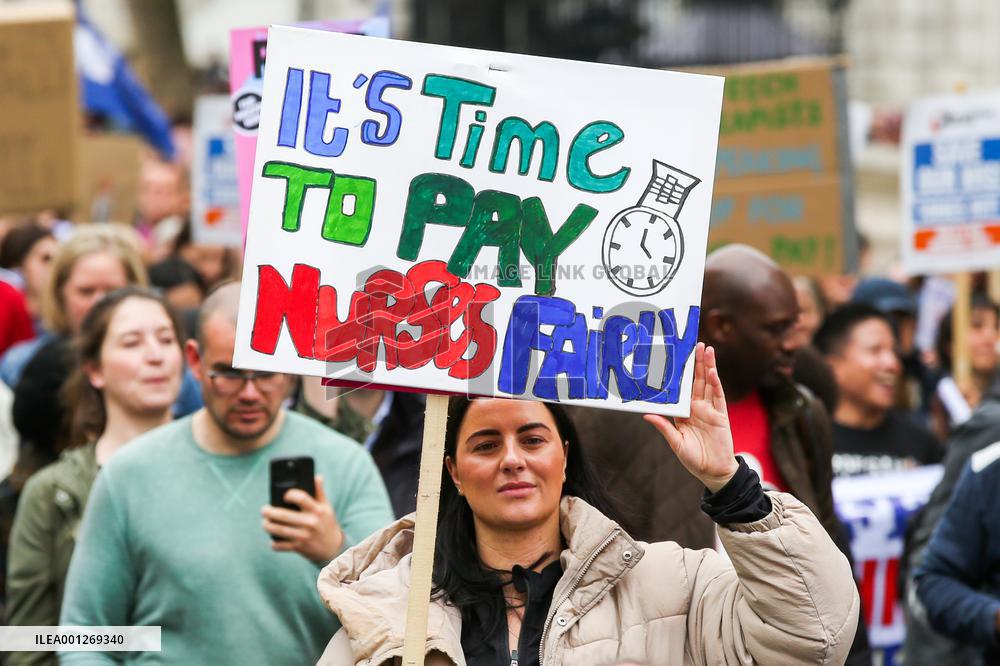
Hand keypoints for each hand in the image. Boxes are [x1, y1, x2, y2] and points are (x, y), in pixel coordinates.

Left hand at [262, 475, 343, 563]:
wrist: (333, 548)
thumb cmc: (327, 523)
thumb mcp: (326, 507)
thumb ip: (320, 492)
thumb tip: (317, 476)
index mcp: (316, 510)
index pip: (301, 498)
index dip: (290, 495)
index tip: (284, 495)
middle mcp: (310, 523)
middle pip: (284, 516)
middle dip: (269, 512)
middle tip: (264, 510)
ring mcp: (304, 536)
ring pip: (279, 531)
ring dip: (268, 526)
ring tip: (265, 523)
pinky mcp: (299, 547)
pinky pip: (281, 545)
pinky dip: (274, 543)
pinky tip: (273, 540)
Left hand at [644, 343, 738, 492]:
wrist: (713, 472)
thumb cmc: (693, 459)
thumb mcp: (675, 442)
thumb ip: (663, 427)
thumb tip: (646, 415)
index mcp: (684, 412)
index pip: (681, 388)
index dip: (679, 373)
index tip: (676, 357)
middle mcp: (696, 408)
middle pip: (696, 381)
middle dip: (695, 363)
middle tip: (695, 343)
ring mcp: (710, 410)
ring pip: (708, 383)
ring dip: (707, 366)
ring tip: (706, 349)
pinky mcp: (721, 415)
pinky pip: (718, 396)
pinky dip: (715, 383)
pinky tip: (712, 371)